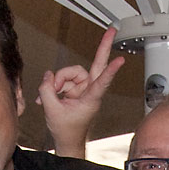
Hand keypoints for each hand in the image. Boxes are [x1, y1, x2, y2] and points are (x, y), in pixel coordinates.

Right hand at [37, 26, 124, 157]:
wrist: (66, 140)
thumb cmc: (66, 131)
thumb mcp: (52, 110)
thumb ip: (47, 90)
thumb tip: (48, 76)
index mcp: (91, 98)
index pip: (102, 81)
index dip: (111, 70)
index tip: (121, 60)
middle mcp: (89, 90)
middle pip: (96, 64)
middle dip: (104, 46)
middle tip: (113, 29)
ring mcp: (82, 88)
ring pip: (69, 73)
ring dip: (57, 82)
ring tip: (50, 97)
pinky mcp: (75, 89)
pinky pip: (62, 80)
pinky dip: (53, 87)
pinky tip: (48, 97)